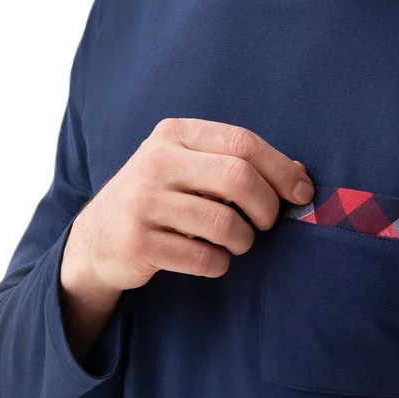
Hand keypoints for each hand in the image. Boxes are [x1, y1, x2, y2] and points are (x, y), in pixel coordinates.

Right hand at [63, 117, 313, 293]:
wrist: (96, 238)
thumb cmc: (160, 198)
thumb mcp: (188, 166)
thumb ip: (236, 163)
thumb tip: (301, 177)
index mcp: (174, 134)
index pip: (243, 142)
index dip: (281, 169)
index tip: (302, 191)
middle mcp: (155, 162)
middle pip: (238, 178)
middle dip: (266, 206)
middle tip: (266, 222)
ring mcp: (143, 202)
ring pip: (224, 224)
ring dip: (243, 240)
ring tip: (236, 242)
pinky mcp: (138, 242)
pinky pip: (203, 259)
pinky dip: (219, 264)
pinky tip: (210, 258)